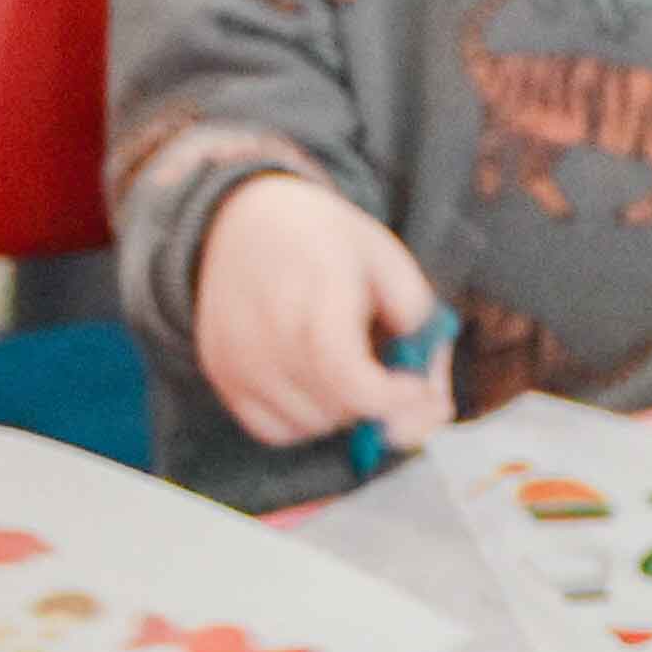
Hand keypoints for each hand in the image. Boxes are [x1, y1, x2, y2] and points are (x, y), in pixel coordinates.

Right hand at [194, 180, 450, 457]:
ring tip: (347, 366)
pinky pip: (275, 431)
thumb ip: (421, 329)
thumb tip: (431, 402)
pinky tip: (315, 382)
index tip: (415, 383)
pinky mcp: (220, 374)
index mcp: (317, 285)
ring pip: (311, 426)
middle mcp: (268, 326)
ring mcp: (237, 355)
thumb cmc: (328, 243)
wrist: (242, 220)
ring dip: (343, 413)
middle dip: (379, 403)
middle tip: (388, 371)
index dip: (393, 397)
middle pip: (338, 407)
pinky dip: (305, 420)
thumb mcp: (391, 263)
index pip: (349, 375)